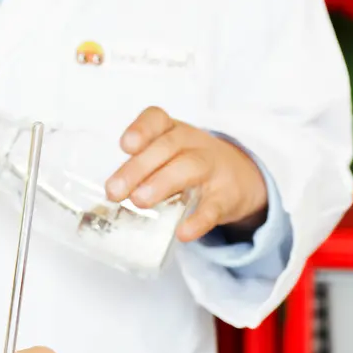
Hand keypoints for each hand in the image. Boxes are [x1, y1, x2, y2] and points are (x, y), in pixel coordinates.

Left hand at [104, 107, 267, 241]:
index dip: (141, 130)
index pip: (156, 119)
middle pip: (167, 147)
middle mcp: (192, 143)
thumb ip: (140, 169)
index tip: (125, 146)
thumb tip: (110, 193)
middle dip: (138, 168)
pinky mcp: (226, 196)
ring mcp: (212, 168)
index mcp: (171, 130)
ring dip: (162, 183)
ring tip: (139, 201)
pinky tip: (182, 232)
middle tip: (114, 190)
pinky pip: (213, 206)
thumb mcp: (166, 156)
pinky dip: (198, 220)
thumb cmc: (188, 163)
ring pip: (189, 167)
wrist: (241, 177)